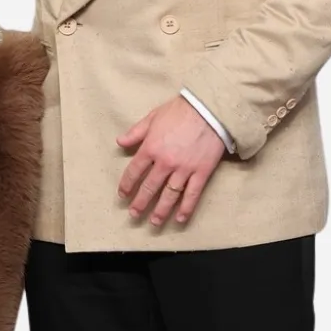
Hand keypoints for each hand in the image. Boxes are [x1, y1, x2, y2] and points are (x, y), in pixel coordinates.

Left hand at [117, 96, 225, 226]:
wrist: (210, 109)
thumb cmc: (181, 110)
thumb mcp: (153, 117)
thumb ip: (136, 132)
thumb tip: (119, 142)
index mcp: (151, 147)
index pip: (134, 171)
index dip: (127, 185)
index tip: (123, 195)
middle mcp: (165, 162)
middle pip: (149, 187)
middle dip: (140, 203)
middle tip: (134, 214)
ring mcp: (184, 169)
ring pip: (169, 196)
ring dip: (160, 211)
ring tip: (154, 222)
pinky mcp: (201, 172)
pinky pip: (192, 195)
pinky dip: (186, 209)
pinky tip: (180, 219)